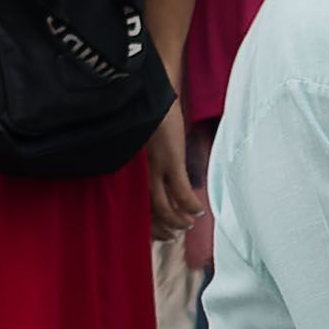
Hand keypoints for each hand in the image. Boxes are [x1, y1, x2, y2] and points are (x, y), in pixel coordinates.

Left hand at [141, 106, 200, 236]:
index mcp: (130, 171)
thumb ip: (140, 162)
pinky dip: (190, 204)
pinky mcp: (171, 160)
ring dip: (178, 220)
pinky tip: (198, 210)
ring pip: (164, 207)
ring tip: (188, 224)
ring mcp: (156, 168)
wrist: (152, 92)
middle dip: (162, 228)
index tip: (158, 234)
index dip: (147, 225)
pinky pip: (181, 192)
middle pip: (149, 212)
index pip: (136, 206)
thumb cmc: (145, 115)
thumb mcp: (137, 142)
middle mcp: (139, 173)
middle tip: (173, 235)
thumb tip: (149, 177)